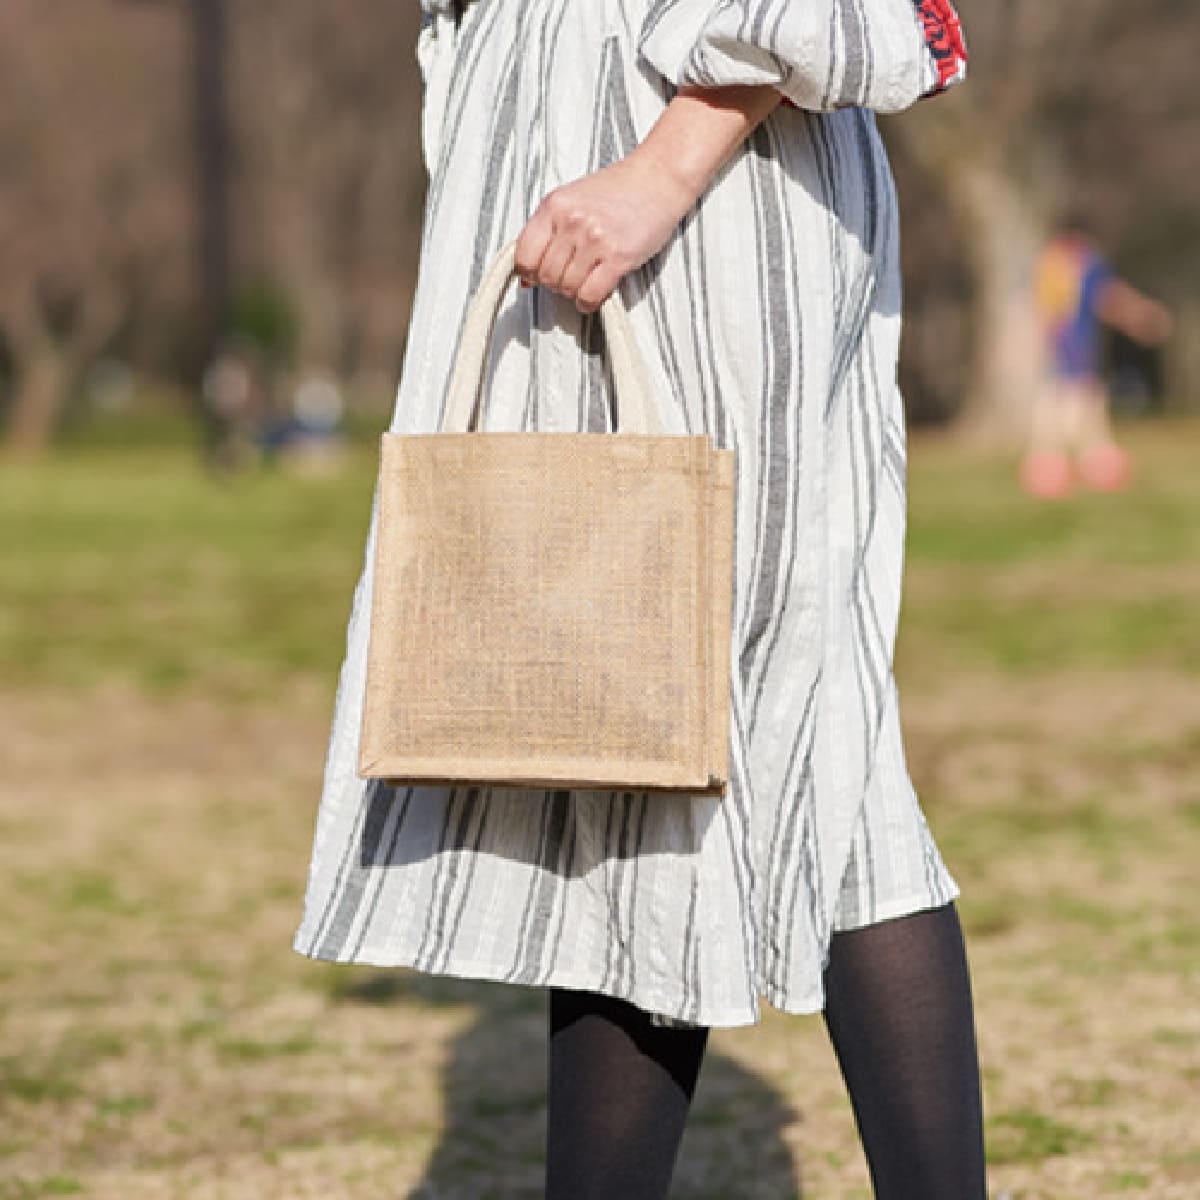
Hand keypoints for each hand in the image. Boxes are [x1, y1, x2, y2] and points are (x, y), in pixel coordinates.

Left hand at [513, 147, 696, 313]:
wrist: (658, 177)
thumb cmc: (619, 189)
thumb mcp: (572, 199)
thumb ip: (547, 231)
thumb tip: (525, 275)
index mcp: (554, 206)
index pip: (523, 255)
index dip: (528, 272)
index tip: (536, 276)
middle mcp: (572, 222)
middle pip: (546, 276)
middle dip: (555, 283)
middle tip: (569, 276)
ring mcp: (594, 240)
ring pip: (567, 288)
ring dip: (574, 292)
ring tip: (585, 280)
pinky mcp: (618, 257)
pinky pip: (590, 295)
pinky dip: (588, 302)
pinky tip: (593, 294)